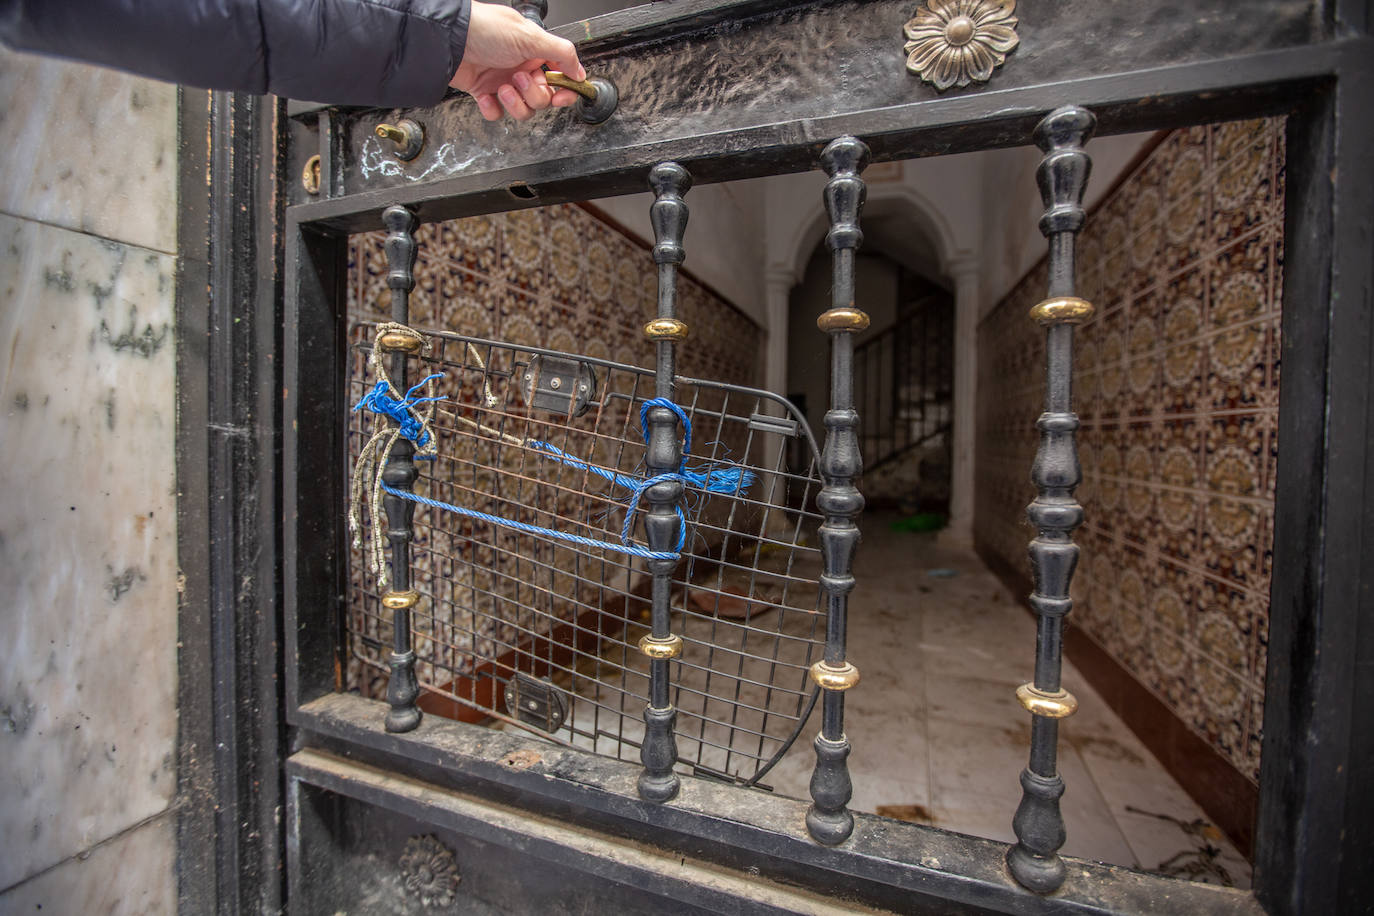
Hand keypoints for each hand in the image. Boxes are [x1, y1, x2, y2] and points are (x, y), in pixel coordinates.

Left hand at [450, 2, 585, 120]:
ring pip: (522, 109)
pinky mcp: (484, 92)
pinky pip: (496, 113)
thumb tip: (580, 71)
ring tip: (502, 88)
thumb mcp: (531, 36)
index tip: (562, 96)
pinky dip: (492, 109)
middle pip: (542, 98)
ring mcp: (502, 81)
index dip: (563, 90)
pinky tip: (486, 96)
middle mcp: (520, 67)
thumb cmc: (486, 29)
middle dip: (533, 94)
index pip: (559, 77)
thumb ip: (562, 53)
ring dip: (515, 103)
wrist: (450, 39)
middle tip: (519, 79)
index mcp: (534, 52)